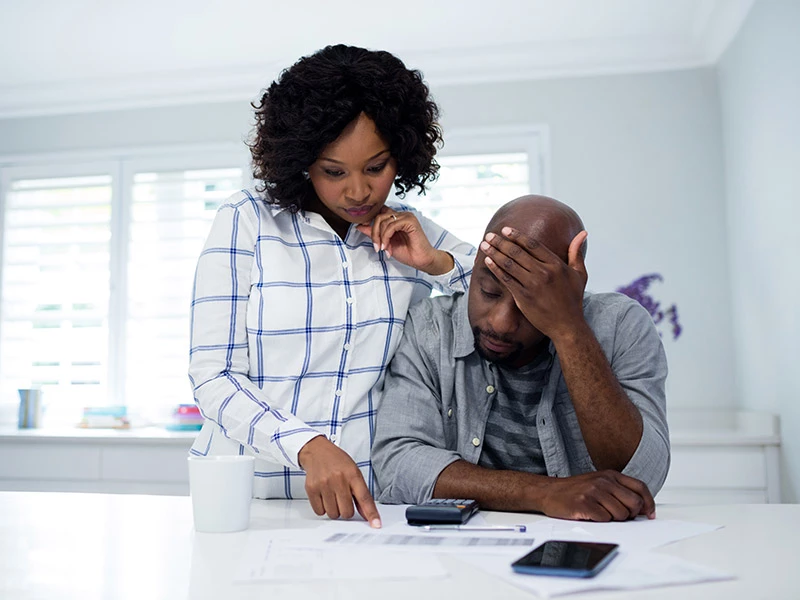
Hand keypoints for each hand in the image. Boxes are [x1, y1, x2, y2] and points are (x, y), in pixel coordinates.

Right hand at [298, 436, 381, 526]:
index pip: (364, 498)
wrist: (317, 451)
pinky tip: (324, 496)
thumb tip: (367, 515)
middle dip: (347, 510)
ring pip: (333, 514)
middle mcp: (338, 479)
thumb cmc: (337, 461)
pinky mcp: (312, 489)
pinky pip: (320, 512)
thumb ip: (361, 493)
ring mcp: (324, 484)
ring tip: (333, 496)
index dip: (371, 513)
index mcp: (352, 474)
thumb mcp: (354, 472)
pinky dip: (323, 508)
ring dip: (334, 509)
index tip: (376, 524)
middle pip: (347, 512)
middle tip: (343, 499)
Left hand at [356, 207, 453, 274]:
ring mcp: (406, 217)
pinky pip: (391, 225)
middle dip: (373, 233)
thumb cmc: (407, 252)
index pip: (379, 212)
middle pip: (378, 216)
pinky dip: (386, 237)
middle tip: (376, 246)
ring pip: (383, 221)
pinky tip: (388, 247)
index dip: (370, 219)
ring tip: (384, 249)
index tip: (363, 229)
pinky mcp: (410, 221)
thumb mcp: (385, 242)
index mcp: (396, 218)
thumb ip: (374, 233)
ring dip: (380, 237)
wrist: (421, 260)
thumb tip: (359, 226)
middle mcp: (401, 215)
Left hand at [480, 227, 587, 340]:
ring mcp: (532, 285)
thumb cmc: (573, 300)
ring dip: (494, 253)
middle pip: (517, 252)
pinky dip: (496, 269)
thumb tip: (582, 233)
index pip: (532, 245)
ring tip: (484, 245)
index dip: (517, 236)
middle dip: (501, 242)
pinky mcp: (523, 297)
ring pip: (509, 264)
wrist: (567, 326)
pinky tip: (488, 261)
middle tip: (489, 235)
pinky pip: (506, 279)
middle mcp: (543, 273)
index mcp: (556, 265)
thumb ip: (576, 253)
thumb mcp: (579, 274)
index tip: (505, 230)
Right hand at [538, 470, 655, 521]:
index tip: (649, 514)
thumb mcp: (599, 482)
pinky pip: (605, 520)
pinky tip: (590, 515)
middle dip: (630, 515)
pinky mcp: (585, 503)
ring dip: (613, 520)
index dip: (649, 503)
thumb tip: (642, 508)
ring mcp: (594, 491)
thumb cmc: (575, 490)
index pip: (640, 487)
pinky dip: (600, 522)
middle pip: (634, 503)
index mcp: (610, 475)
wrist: (549, 491)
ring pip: (621, 515)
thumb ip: (619, 491)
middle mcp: (604, 481)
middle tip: (618, 516)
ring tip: (600, 514)